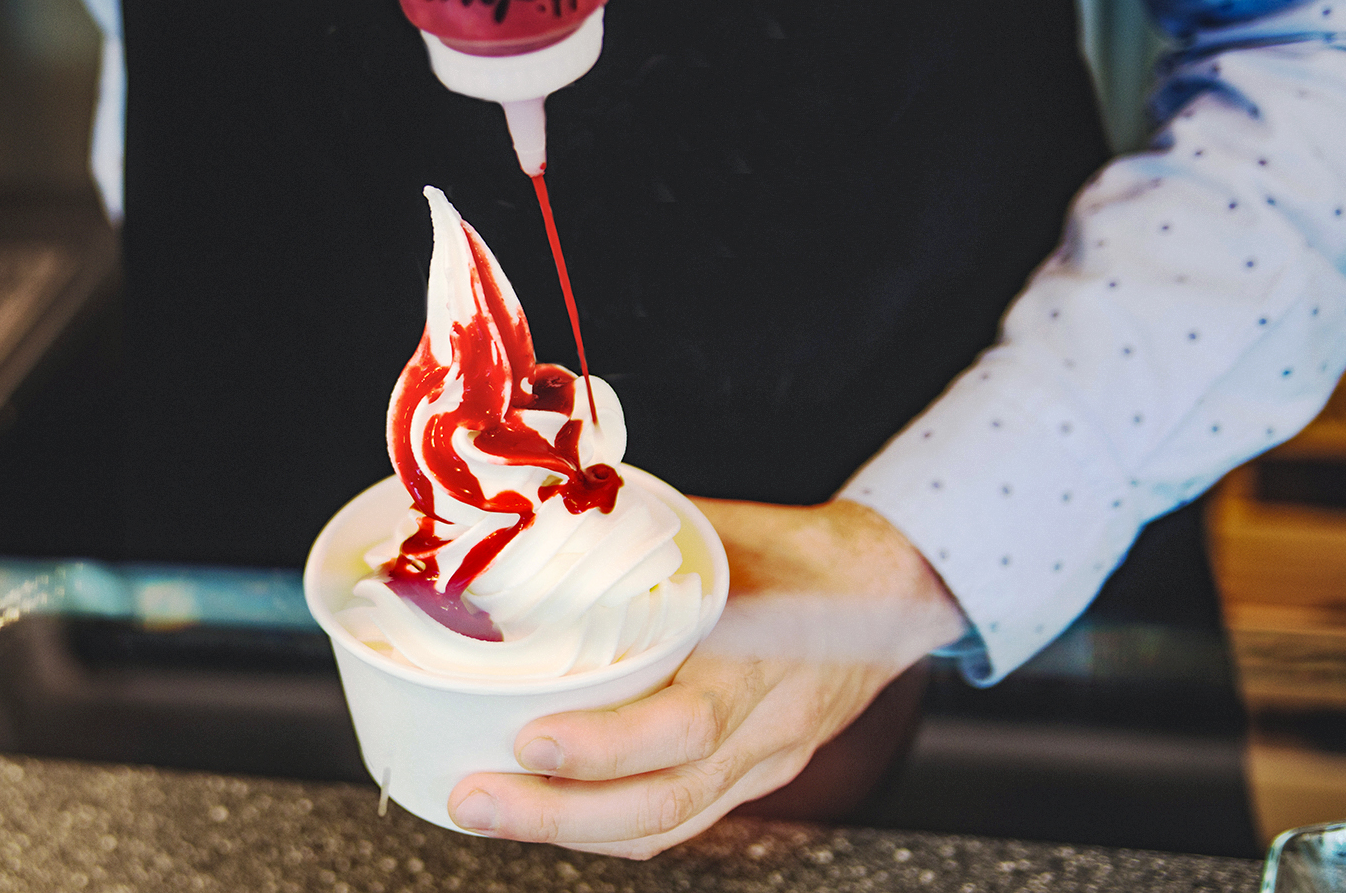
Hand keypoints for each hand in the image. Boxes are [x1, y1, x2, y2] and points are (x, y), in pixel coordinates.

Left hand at [445, 497, 967, 858]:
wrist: (889, 590)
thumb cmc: (800, 554)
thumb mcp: (724, 535)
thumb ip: (640, 544)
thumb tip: (534, 529)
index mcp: (767, 663)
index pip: (687, 725)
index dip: (604, 745)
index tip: (528, 738)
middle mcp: (768, 730)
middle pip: (663, 801)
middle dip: (555, 814)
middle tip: (472, 800)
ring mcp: (764, 765)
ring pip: (666, 825)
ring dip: (569, 830)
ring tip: (488, 812)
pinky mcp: (753, 778)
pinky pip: (680, 820)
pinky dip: (607, 824)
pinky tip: (549, 812)